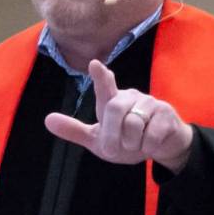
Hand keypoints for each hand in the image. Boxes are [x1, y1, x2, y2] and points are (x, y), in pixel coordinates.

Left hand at [45, 60, 194, 172]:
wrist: (163, 147)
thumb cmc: (129, 140)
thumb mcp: (99, 141)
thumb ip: (75, 130)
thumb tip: (47, 120)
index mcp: (112, 101)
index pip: (104, 86)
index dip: (100, 76)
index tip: (94, 64)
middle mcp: (131, 97)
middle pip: (114, 109)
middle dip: (112, 135)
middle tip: (115, 150)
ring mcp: (150, 103)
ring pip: (134, 124)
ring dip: (132, 143)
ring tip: (136, 144)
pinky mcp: (166, 114)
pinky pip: (152, 134)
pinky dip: (147, 146)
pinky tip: (151, 144)